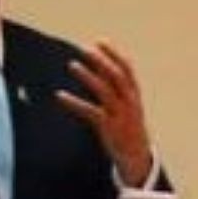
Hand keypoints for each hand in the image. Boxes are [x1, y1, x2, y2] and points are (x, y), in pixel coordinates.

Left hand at [56, 40, 152, 186]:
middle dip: (101, 60)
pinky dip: (74, 102)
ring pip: (104, 91)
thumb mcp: (128, 105)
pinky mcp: (108, 128)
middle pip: (116, 76)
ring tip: (72, 65)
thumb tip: (102, 65)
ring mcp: (120, 115)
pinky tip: (60, 95)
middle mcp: (129, 102)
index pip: (127, 68)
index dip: (114, 54)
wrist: (137, 158)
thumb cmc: (129, 127)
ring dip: (88, 76)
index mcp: (134, 94)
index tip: (100, 41)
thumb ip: (115, 86)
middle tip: (85, 49)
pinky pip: (90, 112)